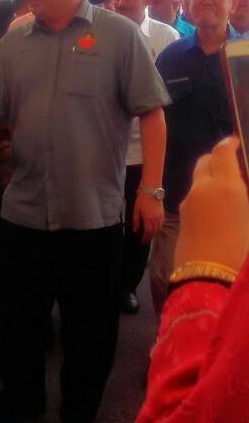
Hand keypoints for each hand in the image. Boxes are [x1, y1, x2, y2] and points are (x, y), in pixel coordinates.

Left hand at [133, 193, 163, 242]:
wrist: (151, 189)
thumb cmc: (142, 199)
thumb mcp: (136, 210)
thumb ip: (136, 221)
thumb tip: (135, 230)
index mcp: (148, 219)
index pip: (147, 232)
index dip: (145, 238)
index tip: (143, 242)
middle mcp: (156, 219)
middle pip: (154, 231)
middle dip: (150, 237)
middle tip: (146, 240)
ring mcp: (160, 216)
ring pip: (159, 228)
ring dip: (155, 233)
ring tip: (150, 235)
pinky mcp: (163, 213)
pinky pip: (162, 223)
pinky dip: (158, 227)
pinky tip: (155, 228)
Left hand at [174, 136, 248, 271]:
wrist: (209, 279)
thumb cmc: (240, 249)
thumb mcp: (248, 217)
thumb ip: (241, 196)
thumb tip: (237, 188)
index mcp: (226, 185)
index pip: (221, 152)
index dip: (228, 144)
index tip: (234, 143)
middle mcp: (203, 189)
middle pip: (205, 162)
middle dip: (217, 160)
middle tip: (231, 167)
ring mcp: (188, 203)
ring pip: (198, 182)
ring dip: (210, 180)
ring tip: (226, 195)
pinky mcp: (181, 218)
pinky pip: (193, 199)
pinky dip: (204, 197)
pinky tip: (216, 213)